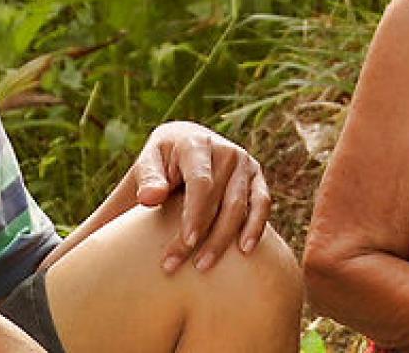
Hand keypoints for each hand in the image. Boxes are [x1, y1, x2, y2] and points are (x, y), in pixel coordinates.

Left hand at [131, 121, 270, 273]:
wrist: (183, 144)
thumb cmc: (161, 163)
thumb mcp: (147, 163)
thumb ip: (147, 179)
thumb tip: (150, 198)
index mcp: (196, 143)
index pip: (201, 182)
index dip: (196, 213)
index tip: (187, 241)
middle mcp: (225, 150)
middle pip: (220, 199)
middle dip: (205, 236)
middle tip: (181, 265)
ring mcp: (244, 163)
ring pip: (240, 206)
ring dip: (224, 239)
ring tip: (204, 266)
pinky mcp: (256, 177)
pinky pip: (262, 204)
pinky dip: (256, 226)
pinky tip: (245, 250)